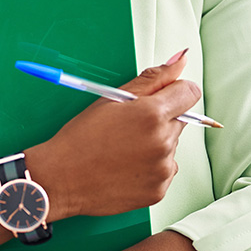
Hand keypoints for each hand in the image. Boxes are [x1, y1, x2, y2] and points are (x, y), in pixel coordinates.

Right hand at [27, 51, 200, 219]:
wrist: (61, 179)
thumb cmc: (81, 136)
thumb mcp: (113, 99)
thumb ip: (153, 78)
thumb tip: (182, 59)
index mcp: (152, 114)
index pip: (189, 92)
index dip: (174, 91)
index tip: (161, 97)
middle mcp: (163, 142)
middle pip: (180, 120)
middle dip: (160, 119)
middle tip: (128, 127)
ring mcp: (162, 170)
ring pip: (171, 146)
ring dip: (155, 144)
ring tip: (122, 150)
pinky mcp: (159, 191)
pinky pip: (165, 170)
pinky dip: (150, 167)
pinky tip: (125, 167)